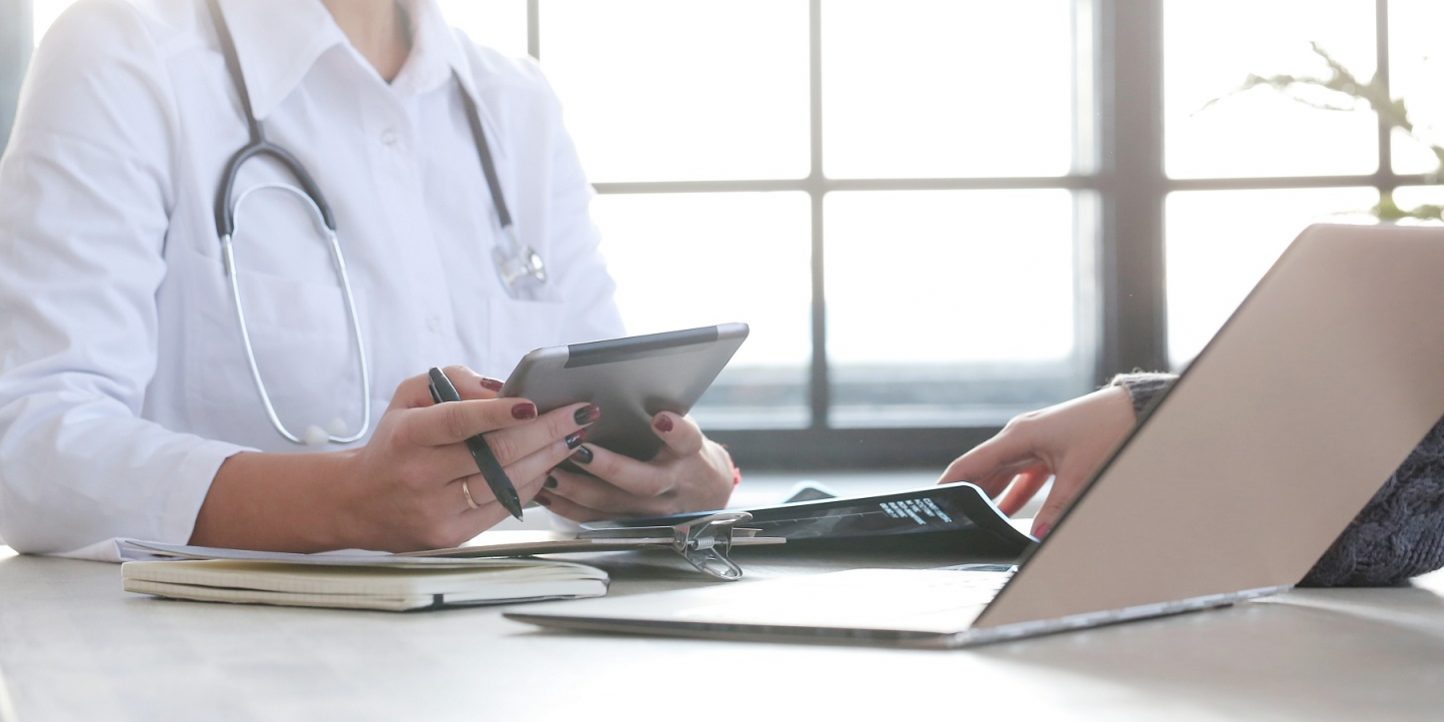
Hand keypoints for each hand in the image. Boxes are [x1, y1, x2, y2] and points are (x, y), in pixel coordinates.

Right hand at [337, 366, 597, 550]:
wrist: (359, 502)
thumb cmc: (395, 442)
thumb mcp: (409, 397)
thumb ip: (454, 381)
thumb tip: (502, 389)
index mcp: (408, 436)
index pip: (457, 422)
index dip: (497, 412)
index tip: (534, 402)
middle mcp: (421, 476)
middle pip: (495, 454)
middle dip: (547, 431)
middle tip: (579, 414)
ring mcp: (437, 510)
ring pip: (506, 483)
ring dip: (548, 458)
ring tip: (573, 436)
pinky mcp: (451, 536)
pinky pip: (504, 507)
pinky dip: (532, 484)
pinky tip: (549, 465)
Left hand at [537, 411, 735, 521]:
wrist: (704, 493)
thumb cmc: (684, 452)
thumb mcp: (685, 430)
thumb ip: (662, 413)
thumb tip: (623, 381)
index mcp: (689, 454)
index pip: (687, 441)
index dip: (676, 431)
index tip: (661, 418)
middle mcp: (672, 483)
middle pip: (643, 481)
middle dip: (609, 466)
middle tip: (580, 450)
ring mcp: (652, 509)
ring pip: (614, 504)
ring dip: (578, 489)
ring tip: (551, 471)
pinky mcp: (631, 522)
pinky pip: (597, 519)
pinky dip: (568, 507)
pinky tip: (546, 492)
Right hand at [937, 386, 1134, 537]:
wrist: (1133, 410)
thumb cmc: (1106, 429)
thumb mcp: (1079, 476)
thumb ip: (1056, 510)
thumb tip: (1037, 537)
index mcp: (1018, 436)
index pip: (972, 463)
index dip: (950, 483)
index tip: (931, 500)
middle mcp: (1020, 437)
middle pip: (984, 471)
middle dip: (969, 494)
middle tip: (952, 518)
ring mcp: (1033, 443)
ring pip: (1002, 474)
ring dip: (992, 497)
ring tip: (976, 521)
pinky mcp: (1047, 450)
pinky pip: (1022, 476)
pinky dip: (1015, 494)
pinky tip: (1008, 514)